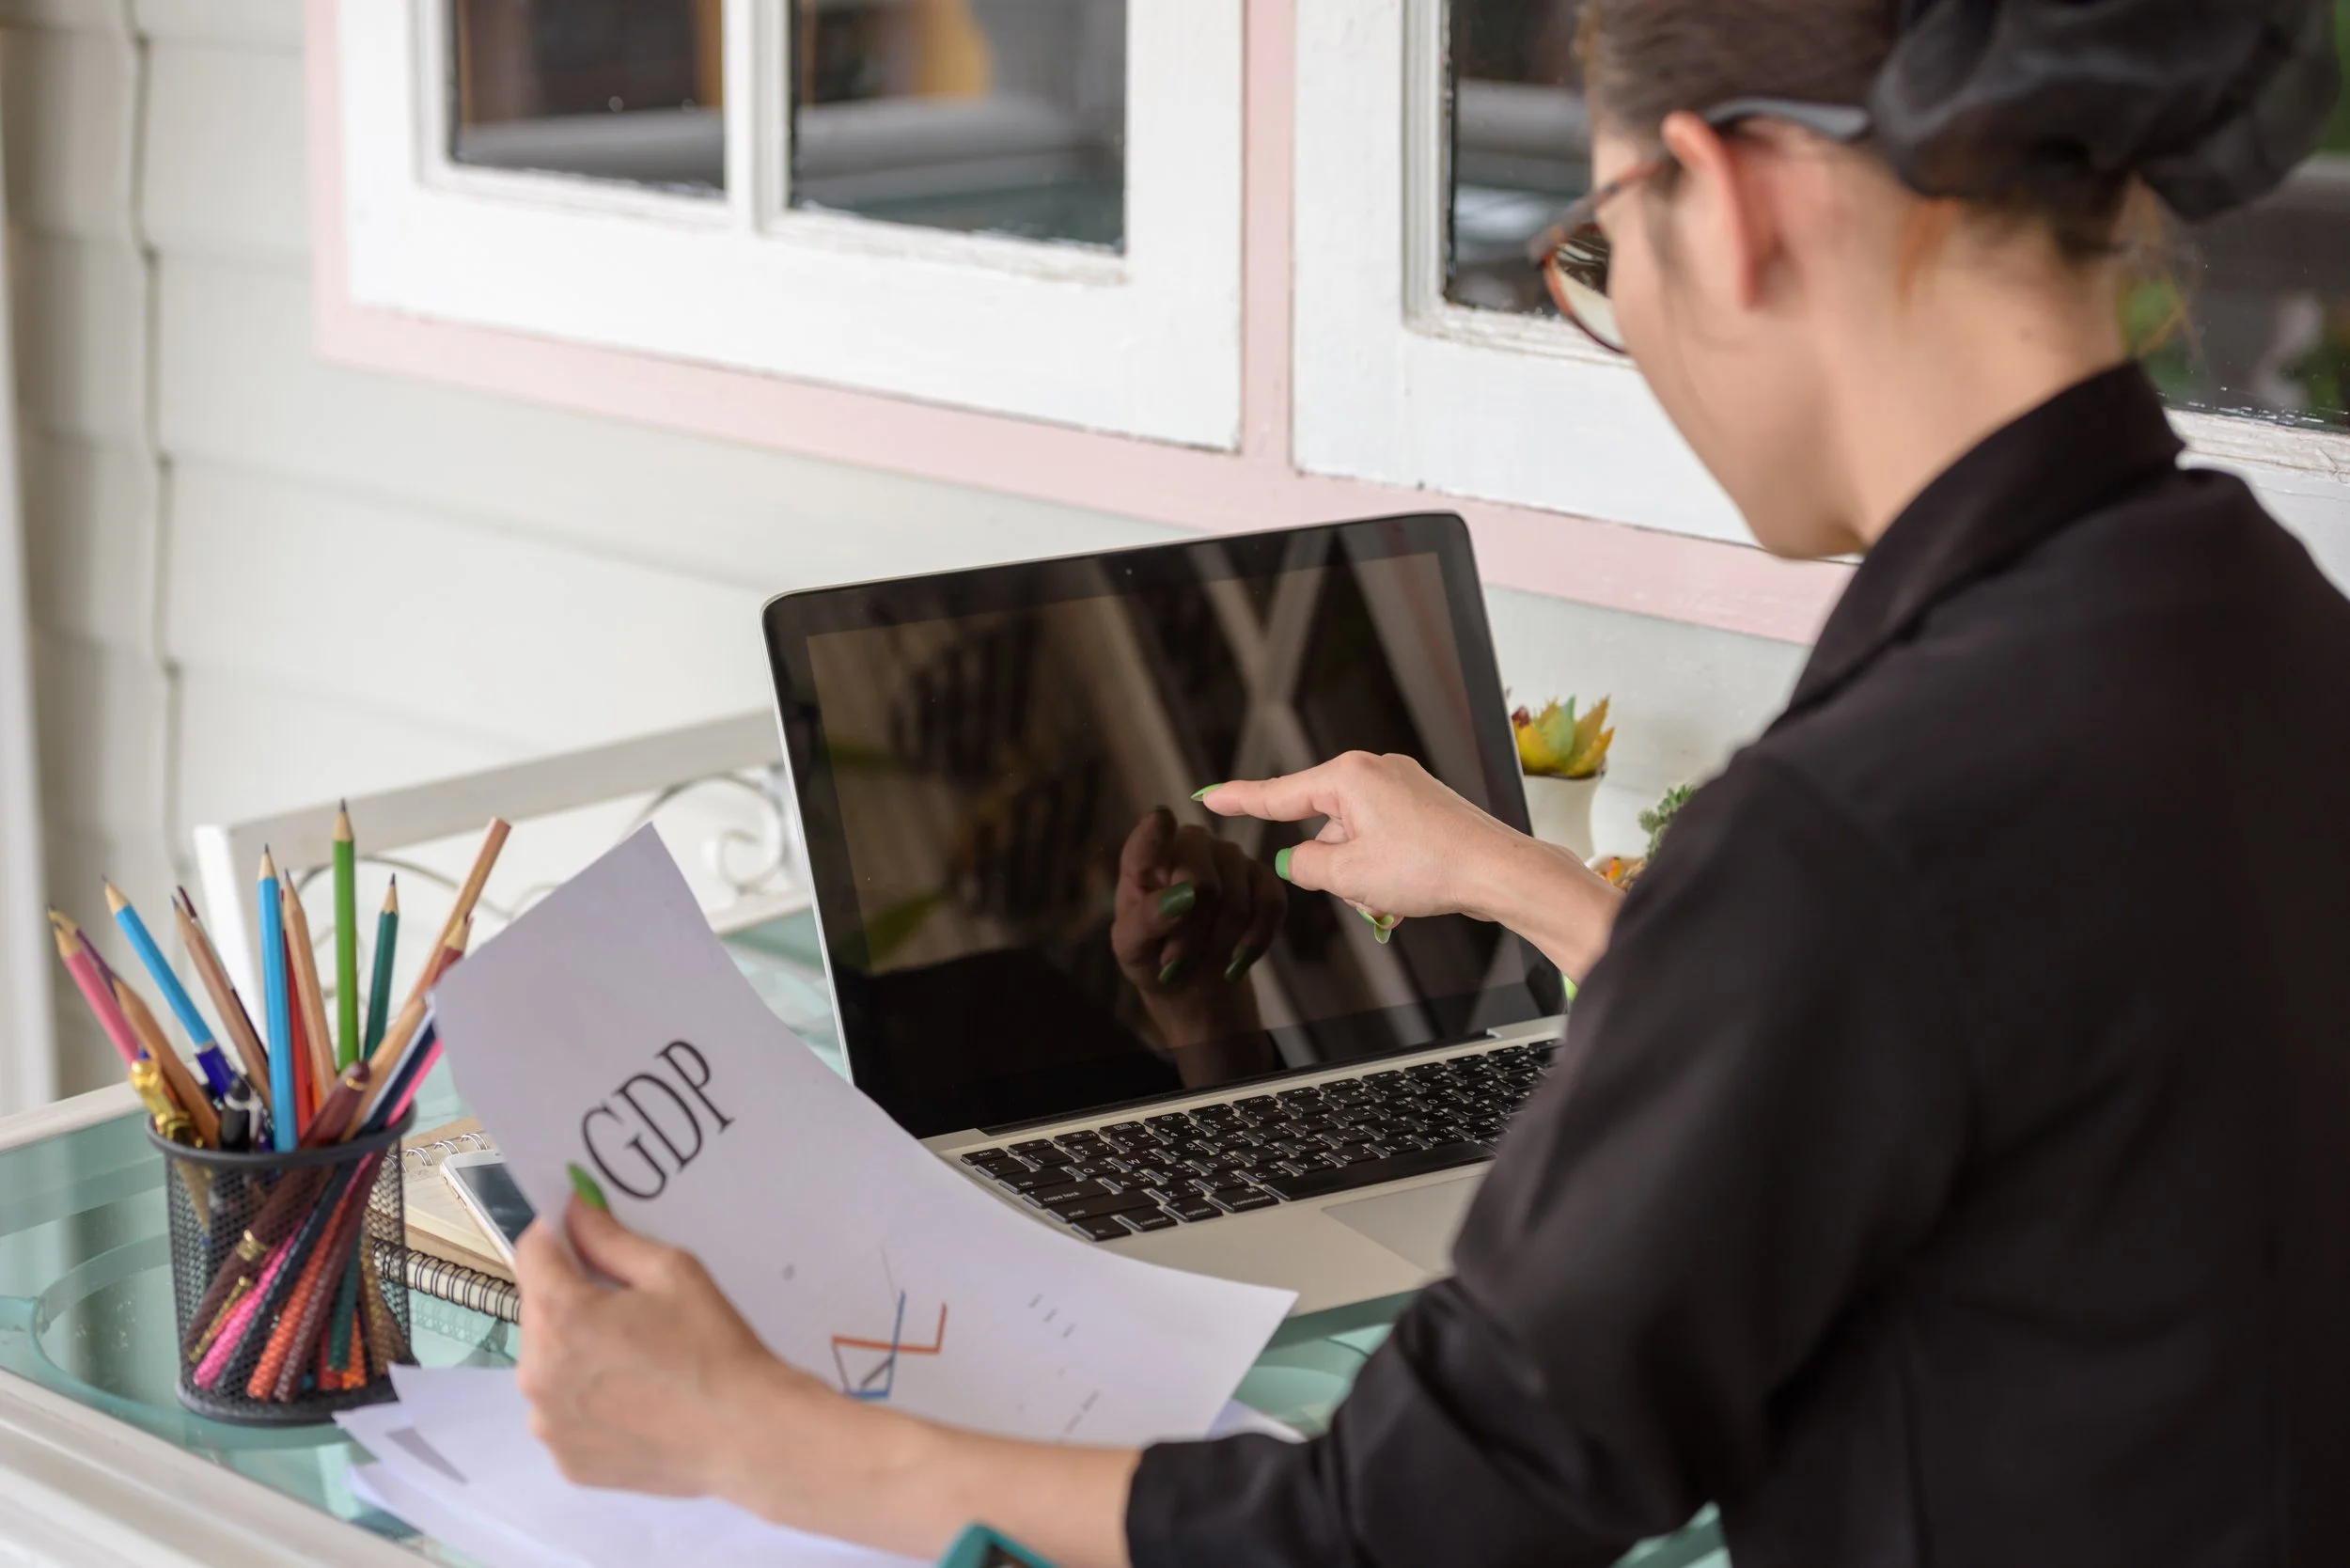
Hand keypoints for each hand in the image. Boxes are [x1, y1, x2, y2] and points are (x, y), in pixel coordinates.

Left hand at [514, 1198, 833, 1498]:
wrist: (744, 1434)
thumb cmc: (712, 1348)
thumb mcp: (672, 1272)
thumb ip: (610, 1238)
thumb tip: (574, 1210)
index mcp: (561, 1317)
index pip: (531, 1253)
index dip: (557, 1235)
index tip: (584, 1236)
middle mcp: (537, 1373)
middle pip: (537, 1312)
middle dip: (571, 1300)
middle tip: (629, 1311)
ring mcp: (547, 1423)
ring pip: (546, 1365)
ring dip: (574, 1353)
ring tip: (634, 1362)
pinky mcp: (565, 1460)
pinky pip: (562, 1413)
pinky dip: (586, 1403)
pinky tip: (634, 1403)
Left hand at [1110, 809, 1284, 1070]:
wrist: (1192, 981)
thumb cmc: (1152, 955)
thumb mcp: (1133, 947)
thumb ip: (1147, 920)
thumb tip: (1183, 897)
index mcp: (1145, 858)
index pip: (1148, 839)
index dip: (1156, 831)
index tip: (1162, 821)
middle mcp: (1188, 845)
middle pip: (1200, 878)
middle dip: (1192, 929)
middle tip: (1177, 957)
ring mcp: (1229, 857)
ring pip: (1236, 899)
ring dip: (1221, 940)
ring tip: (1204, 957)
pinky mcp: (1262, 877)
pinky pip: (1271, 904)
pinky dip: (1256, 938)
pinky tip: (1239, 958)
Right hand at [1202, 752, 1624, 979]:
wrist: (1499, 871)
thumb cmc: (1432, 867)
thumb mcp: (1349, 876)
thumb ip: (1308, 866)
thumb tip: (1302, 860)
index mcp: (1349, 777)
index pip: (1279, 793)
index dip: (1240, 800)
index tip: (1210, 796)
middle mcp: (1376, 770)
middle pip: (1324, 824)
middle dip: (1335, 865)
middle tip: (1361, 889)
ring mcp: (1404, 785)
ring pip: (1356, 837)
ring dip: (1362, 872)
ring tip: (1394, 893)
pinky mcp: (1425, 805)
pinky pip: (1385, 838)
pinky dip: (1386, 867)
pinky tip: (1409, 888)